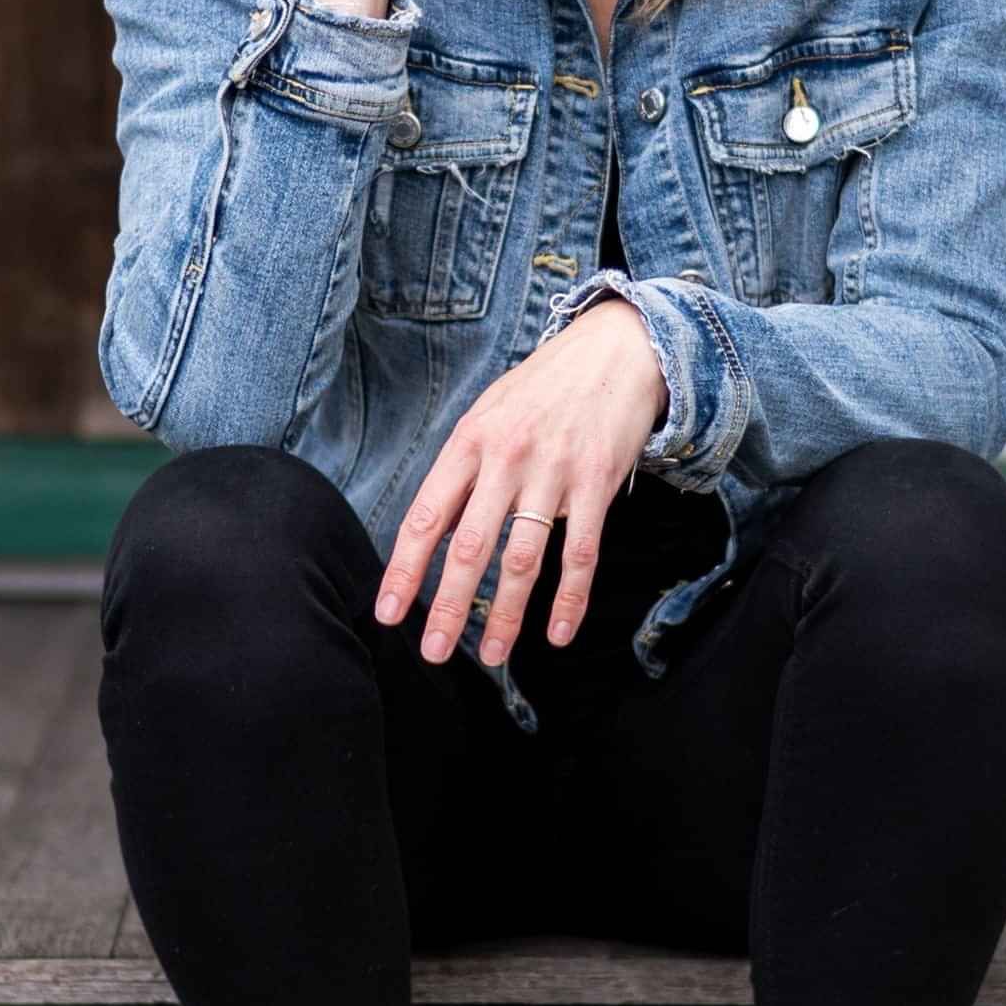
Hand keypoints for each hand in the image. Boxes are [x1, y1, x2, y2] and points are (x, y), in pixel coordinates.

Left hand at [374, 300, 669, 664]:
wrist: (615, 350)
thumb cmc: (543, 388)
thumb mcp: (489, 413)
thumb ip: (464, 468)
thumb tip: (437, 530)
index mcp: (469, 442)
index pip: (426, 517)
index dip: (404, 570)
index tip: (389, 613)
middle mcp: (507, 459)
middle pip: (470, 548)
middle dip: (449, 607)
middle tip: (435, 651)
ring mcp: (554, 472)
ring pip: (523, 559)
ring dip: (507, 615)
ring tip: (493, 654)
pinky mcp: (597, 484)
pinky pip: (580, 554)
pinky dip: (570, 600)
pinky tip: (559, 633)